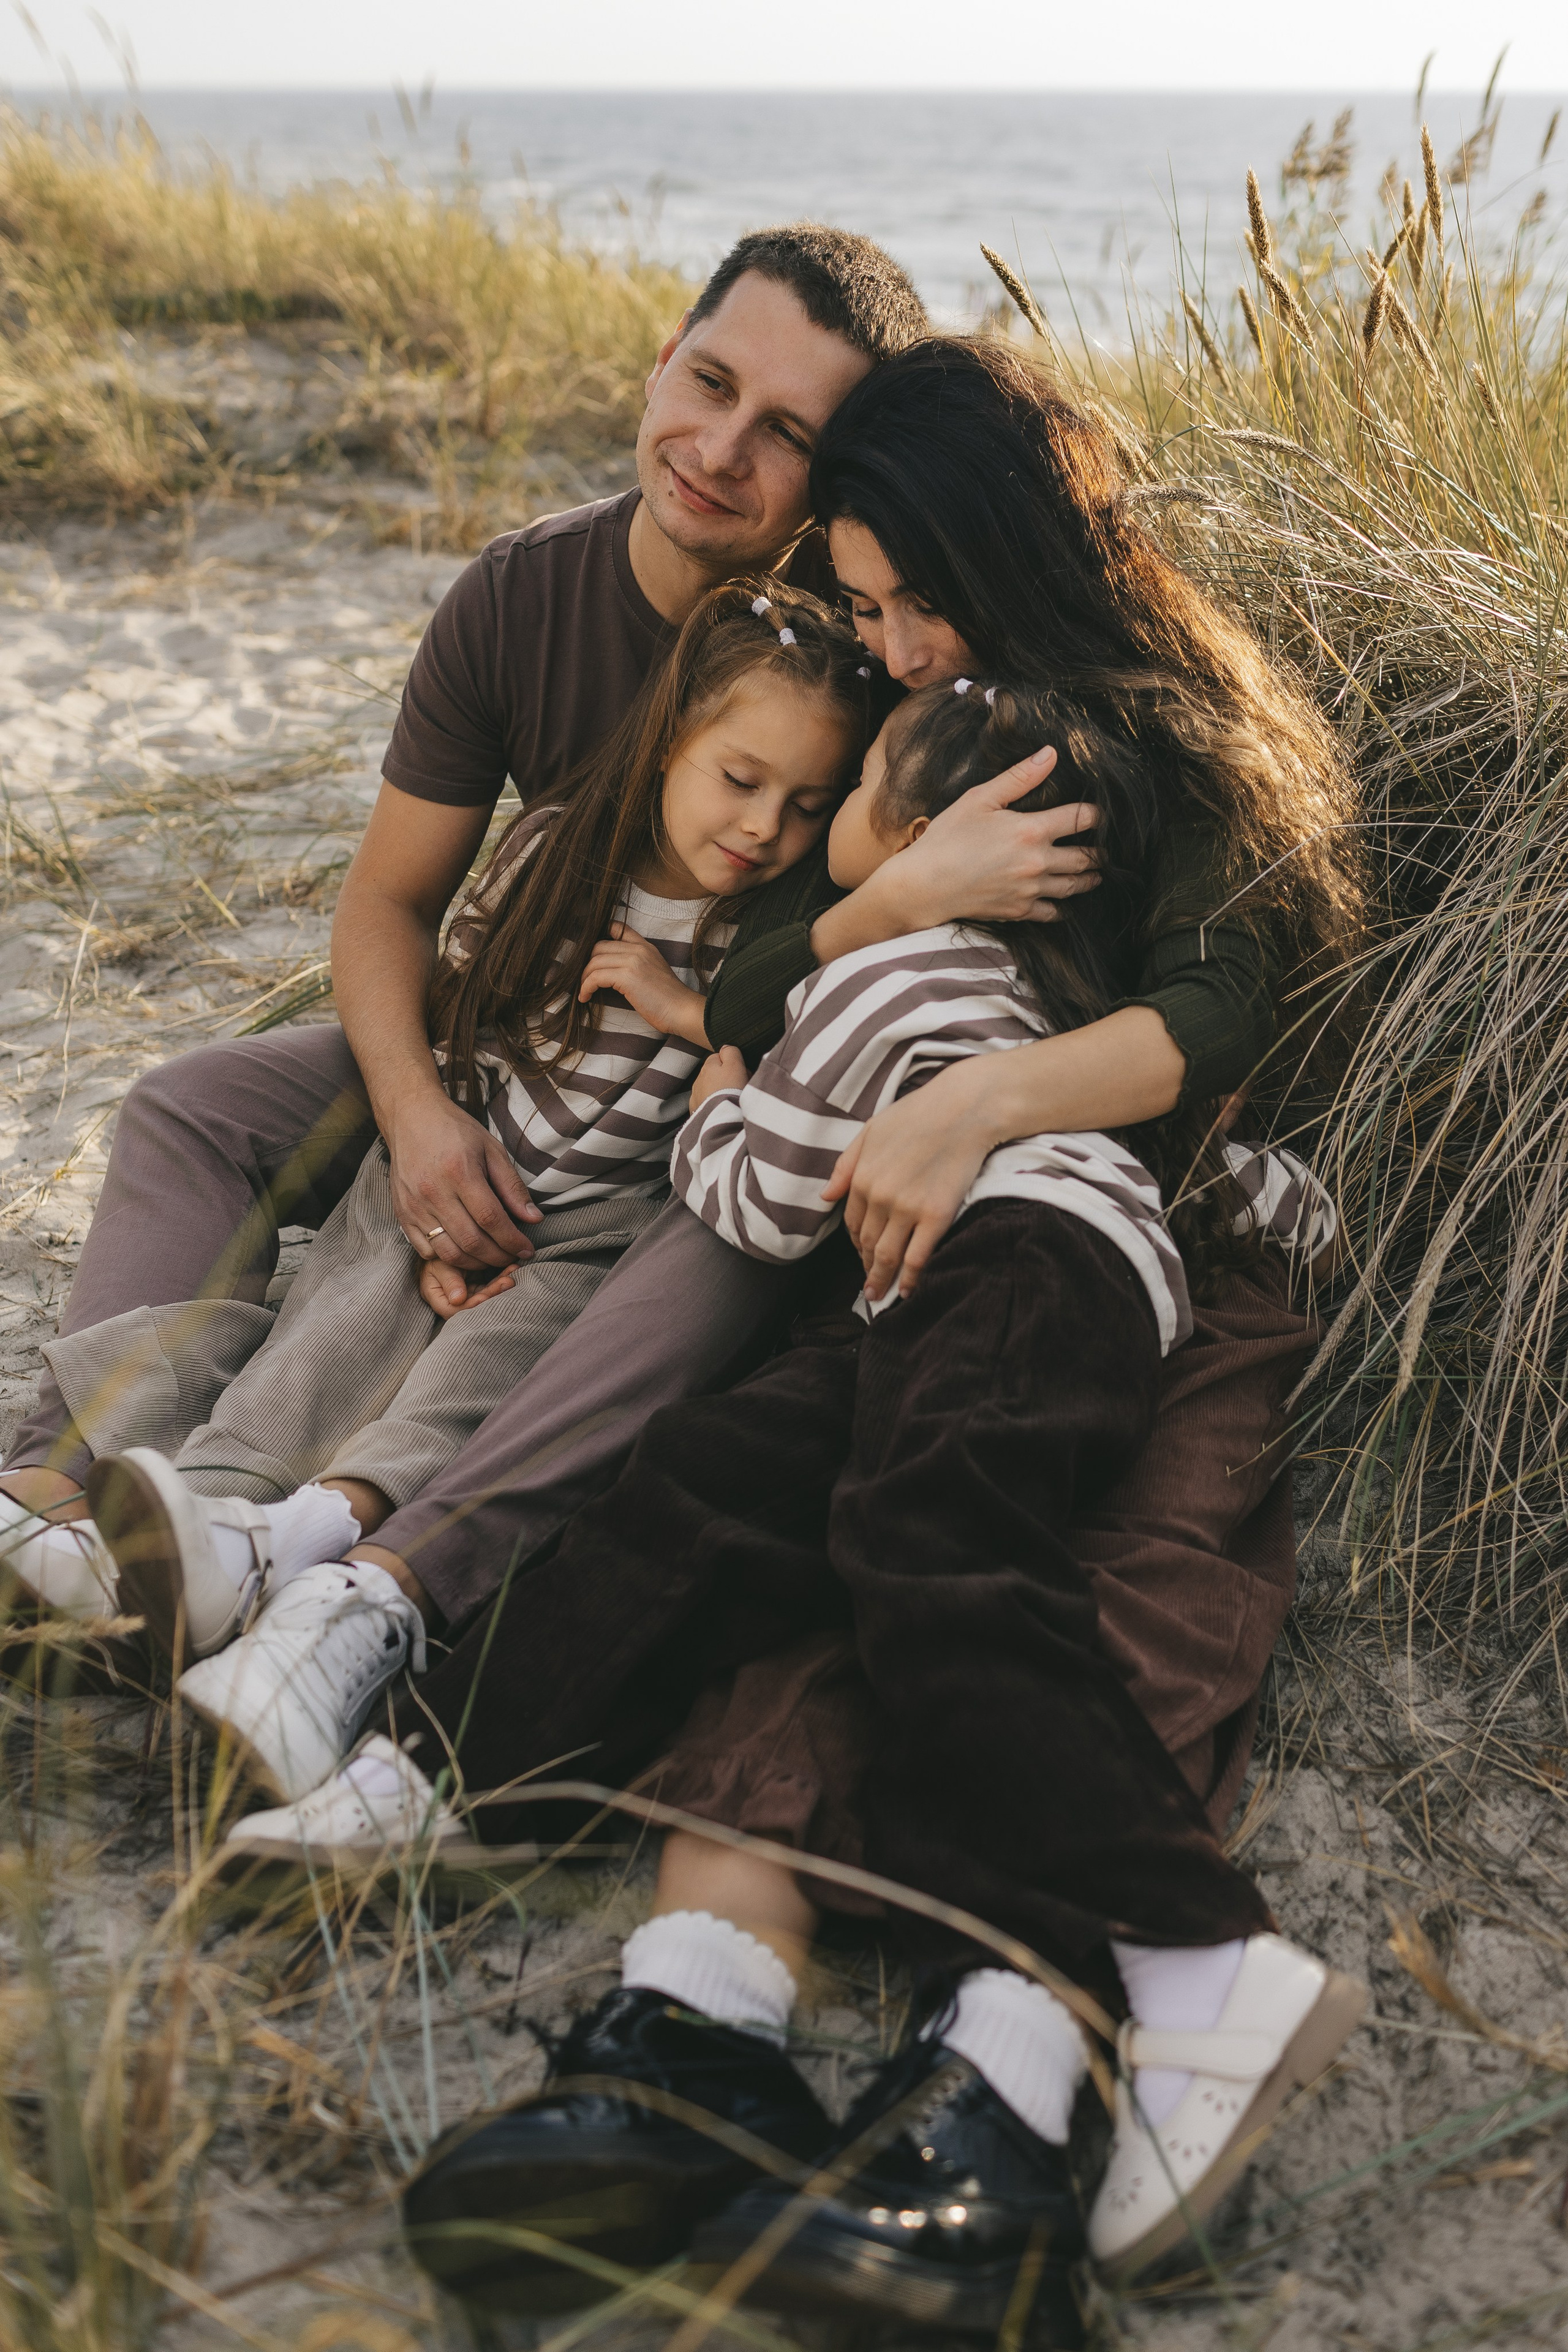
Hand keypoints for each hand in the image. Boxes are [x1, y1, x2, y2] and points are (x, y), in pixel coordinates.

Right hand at [384, 1087, 541, 1270]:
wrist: (410, 1117)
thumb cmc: (455, 1131)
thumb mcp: (491, 1149)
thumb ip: (512, 1186)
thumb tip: (534, 1219)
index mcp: (459, 1172)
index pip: (491, 1219)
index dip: (512, 1240)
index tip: (527, 1249)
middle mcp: (433, 1192)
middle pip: (470, 1241)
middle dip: (497, 1257)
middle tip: (513, 1258)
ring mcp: (414, 1205)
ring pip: (447, 1251)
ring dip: (474, 1264)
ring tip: (491, 1259)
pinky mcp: (402, 1213)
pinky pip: (424, 1250)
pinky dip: (447, 1259)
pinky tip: (464, 1252)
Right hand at [418, 1255, 518, 1319]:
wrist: (441, 1247)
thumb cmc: (434, 1258)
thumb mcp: (438, 1267)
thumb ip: (449, 1281)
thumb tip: (457, 1299)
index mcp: (441, 1302)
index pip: (457, 1310)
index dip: (471, 1305)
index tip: (484, 1296)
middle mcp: (457, 1302)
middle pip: (476, 1304)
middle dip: (493, 1293)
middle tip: (507, 1281)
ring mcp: (471, 1295)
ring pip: (488, 1294)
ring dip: (501, 1284)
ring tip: (513, 1272)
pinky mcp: (480, 1287)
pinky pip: (492, 1284)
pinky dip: (502, 1276)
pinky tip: (513, 1268)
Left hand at [580, 924, 708, 1044]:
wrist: (681, 1010)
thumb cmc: (668, 999)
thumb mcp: (653, 972)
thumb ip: (636, 964)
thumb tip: (611, 972)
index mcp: (645, 946)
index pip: (617, 927)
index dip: (599, 936)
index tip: (590, 954)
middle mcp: (638, 949)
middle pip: (598, 946)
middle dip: (586, 964)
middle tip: (584, 980)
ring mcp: (633, 960)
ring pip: (594, 961)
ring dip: (584, 978)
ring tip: (583, 991)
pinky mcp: (627, 976)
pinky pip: (595, 977)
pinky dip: (586, 987)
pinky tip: (585, 997)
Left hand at [689, 1043, 747, 1109]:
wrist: (723, 1120)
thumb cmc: (731, 1091)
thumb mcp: (735, 1065)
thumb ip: (730, 1052)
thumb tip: (725, 1048)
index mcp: (707, 1066)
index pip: (720, 1057)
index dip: (734, 1064)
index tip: (743, 1073)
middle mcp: (698, 1080)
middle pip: (716, 1074)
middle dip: (727, 1079)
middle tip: (740, 1087)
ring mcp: (696, 1097)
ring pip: (711, 1089)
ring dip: (720, 1092)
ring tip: (733, 1101)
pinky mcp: (697, 1112)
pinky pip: (707, 1104)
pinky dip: (714, 1105)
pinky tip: (724, 1110)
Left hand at [823, 1056, 1003, 1302]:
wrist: (964, 1108)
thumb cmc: (919, 1113)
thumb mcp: (871, 1131)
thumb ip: (846, 1165)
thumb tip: (825, 1196)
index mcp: (861, 1177)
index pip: (852, 1223)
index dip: (856, 1243)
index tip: (862, 1254)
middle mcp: (880, 1197)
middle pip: (868, 1243)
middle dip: (867, 1266)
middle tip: (870, 1284)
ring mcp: (907, 1208)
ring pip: (887, 1256)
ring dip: (881, 1280)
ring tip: (879, 1296)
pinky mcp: (936, 1216)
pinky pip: (917, 1257)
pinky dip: (909, 1279)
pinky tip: (906, 1291)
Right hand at [896, 748, 1101, 927]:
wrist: (924, 886)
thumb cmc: (947, 839)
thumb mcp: (980, 799)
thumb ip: (1019, 778)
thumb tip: (1051, 755)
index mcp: (1031, 831)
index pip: (1081, 819)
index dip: (1096, 814)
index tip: (1101, 812)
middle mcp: (1037, 863)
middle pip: (1086, 858)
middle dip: (1099, 851)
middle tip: (1106, 848)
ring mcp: (1030, 890)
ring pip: (1074, 886)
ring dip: (1088, 879)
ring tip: (1095, 873)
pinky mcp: (1019, 911)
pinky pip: (1052, 912)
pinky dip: (1063, 907)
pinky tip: (1065, 902)